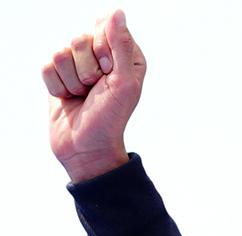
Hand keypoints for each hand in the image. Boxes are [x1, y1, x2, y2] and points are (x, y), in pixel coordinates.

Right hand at [43, 10, 145, 182]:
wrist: (87, 147)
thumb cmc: (111, 118)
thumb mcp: (123, 82)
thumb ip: (120, 45)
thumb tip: (116, 11)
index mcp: (126, 55)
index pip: (105, 28)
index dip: (103, 51)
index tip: (109, 72)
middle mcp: (103, 56)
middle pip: (79, 38)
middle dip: (86, 69)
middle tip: (96, 89)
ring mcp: (79, 65)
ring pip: (60, 52)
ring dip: (72, 81)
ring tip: (83, 96)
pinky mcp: (58, 75)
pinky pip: (46, 66)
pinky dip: (57, 87)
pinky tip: (69, 99)